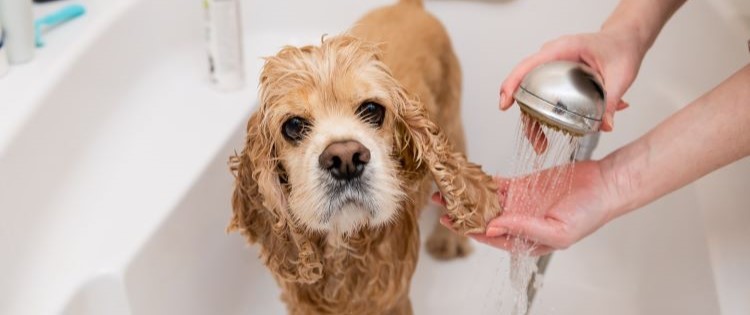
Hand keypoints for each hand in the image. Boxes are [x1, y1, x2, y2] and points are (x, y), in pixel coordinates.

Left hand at [433, 161, 616, 255]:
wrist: (606, 185)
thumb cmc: (590, 213)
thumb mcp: (558, 231)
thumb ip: (524, 229)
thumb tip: (493, 227)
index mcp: (526, 240)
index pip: (490, 236)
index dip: (469, 229)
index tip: (450, 221)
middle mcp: (520, 223)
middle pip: (483, 218)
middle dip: (461, 212)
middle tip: (440, 202)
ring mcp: (521, 204)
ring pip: (486, 201)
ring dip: (467, 195)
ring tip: (445, 189)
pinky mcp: (524, 186)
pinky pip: (498, 184)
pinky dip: (482, 181)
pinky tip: (467, 177)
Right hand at [499, 30, 641, 152]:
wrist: (625, 41)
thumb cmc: (620, 49)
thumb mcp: (621, 75)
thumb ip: (612, 100)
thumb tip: (604, 126)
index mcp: (562, 49)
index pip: (528, 65)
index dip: (512, 83)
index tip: (505, 103)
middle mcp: (552, 58)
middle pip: (526, 86)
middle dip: (526, 115)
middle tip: (536, 142)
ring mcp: (552, 68)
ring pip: (533, 94)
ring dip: (534, 120)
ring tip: (542, 144)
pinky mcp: (557, 79)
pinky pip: (543, 96)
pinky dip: (546, 116)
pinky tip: (558, 130)